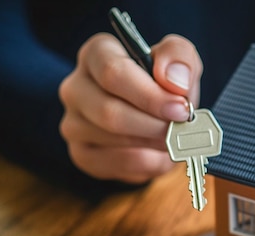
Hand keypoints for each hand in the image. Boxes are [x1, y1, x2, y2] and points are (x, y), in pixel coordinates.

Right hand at [59, 33, 202, 182]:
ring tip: (175, 138)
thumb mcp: (180, 60)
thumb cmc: (166, 85)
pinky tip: (160, 154)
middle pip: (110, 111)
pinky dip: (148, 162)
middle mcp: (76, 86)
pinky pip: (116, 163)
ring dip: (153, 142)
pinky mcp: (82, 154)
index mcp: (97, 54)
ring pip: (113, 138)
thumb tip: (174, 81)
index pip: (111, 71)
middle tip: (181, 128)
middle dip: (154, 123)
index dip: (149, 94)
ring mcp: (73, 123)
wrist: (159, 119)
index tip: (180, 107)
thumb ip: (179, 57)